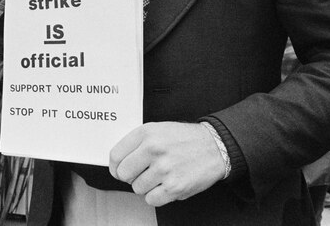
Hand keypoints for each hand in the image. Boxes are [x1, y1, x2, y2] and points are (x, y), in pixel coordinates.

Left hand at [109, 122, 225, 205]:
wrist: (214, 147)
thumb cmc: (185, 139)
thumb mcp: (157, 129)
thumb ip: (136, 142)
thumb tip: (117, 160)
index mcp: (146, 133)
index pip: (115, 156)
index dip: (115, 166)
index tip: (118, 169)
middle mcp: (154, 150)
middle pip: (123, 174)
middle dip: (130, 176)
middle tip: (141, 173)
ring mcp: (164, 169)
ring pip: (137, 188)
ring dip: (146, 186)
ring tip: (159, 176)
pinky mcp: (175, 187)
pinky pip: (151, 200)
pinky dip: (156, 196)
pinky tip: (165, 185)